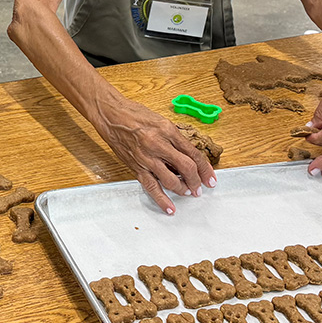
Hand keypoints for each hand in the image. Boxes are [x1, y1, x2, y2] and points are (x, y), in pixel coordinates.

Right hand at [96, 98, 215, 213]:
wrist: (111, 114)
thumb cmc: (135, 114)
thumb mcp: (161, 121)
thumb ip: (174, 139)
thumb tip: (187, 156)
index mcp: (168, 131)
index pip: (193, 154)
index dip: (205, 168)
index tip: (210, 178)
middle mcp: (159, 144)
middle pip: (186, 168)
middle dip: (196, 181)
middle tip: (200, 187)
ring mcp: (147, 157)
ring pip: (171, 180)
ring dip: (182, 189)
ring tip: (188, 192)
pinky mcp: (136, 167)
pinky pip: (151, 187)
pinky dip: (162, 200)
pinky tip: (170, 208)